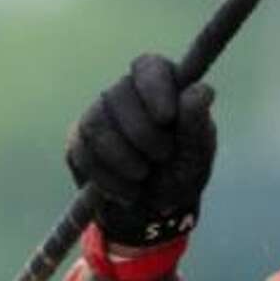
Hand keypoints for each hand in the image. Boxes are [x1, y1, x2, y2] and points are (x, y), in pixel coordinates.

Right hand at [65, 54, 216, 245]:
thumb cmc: (180, 174)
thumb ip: (197, 125)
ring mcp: (99, 115)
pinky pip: (84, 153)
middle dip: (142, 133)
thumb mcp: (196, 156)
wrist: (152, 214)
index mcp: (161, 86)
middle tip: (162, 157)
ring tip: (144, 176)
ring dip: (125, 159)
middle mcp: (126, 92)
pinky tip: (128, 191)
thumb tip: (200, 92)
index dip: (154, 88)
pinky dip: (110, 179)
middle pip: (119, 94)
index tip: (166, 117)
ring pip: (97, 125)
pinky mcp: (80, 141)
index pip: (148, 66)